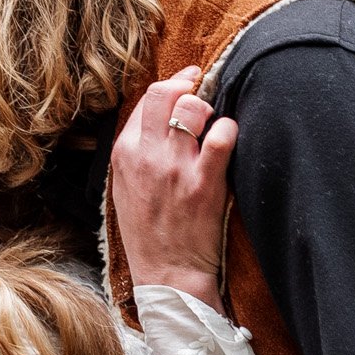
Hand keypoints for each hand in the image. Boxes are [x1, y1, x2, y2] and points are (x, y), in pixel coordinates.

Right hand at [109, 67, 237, 307]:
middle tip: (203, 91)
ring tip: (213, 121)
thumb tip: (158, 117)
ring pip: (193, 108)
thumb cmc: (148, 232)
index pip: (147, 99)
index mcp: (125, 153)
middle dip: (188, 86)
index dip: (172, 84)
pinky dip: (229, 129)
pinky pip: (222, 137)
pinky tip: (230, 138)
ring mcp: (175, 168)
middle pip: (165, 93)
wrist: (167, 274)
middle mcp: (146, 155)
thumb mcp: (125, 187)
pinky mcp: (204, 183)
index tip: (188, 81)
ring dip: (208, 107)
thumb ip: (137, 151)